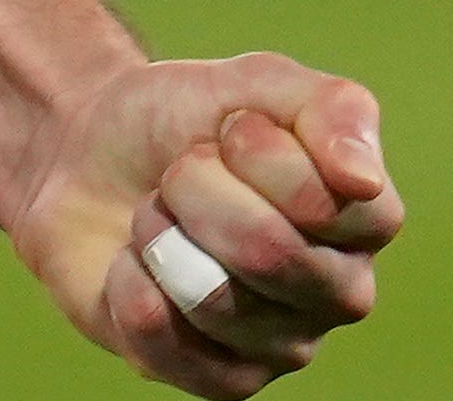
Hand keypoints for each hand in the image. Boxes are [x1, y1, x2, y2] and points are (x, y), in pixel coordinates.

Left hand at [10, 51, 399, 392]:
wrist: (87, 156)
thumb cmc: (184, 119)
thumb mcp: (255, 81)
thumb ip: (329, 108)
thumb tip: (363, 178)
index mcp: (365, 219)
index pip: (324, 198)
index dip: (254, 150)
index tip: (232, 126)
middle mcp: (340, 291)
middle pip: (267, 252)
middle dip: (196, 190)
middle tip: (180, 172)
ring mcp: (284, 344)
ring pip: (210, 296)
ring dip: (159, 234)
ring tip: (162, 217)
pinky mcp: (219, 379)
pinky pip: (163, 336)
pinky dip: (129, 282)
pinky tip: (137, 265)